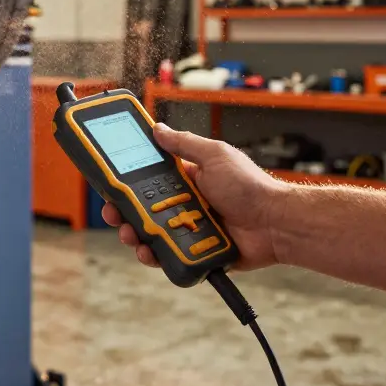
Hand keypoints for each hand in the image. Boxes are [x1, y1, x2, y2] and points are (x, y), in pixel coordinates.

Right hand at [101, 123, 285, 270]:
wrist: (275, 223)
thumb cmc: (251, 187)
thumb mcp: (215, 156)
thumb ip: (185, 145)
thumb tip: (159, 129)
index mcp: (186, 179)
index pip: (147, 179)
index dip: (126, 182)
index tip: (110, 183)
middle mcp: (184, 204)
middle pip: (142, 210)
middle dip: (123, 212)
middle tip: (114, 213)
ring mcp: (188, 229)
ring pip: (150, 235)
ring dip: (134, 235)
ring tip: (131, 234)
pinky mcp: (194, 252)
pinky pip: (167, 256)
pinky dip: (154, 256)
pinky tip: (148, 252)